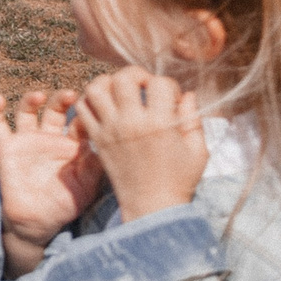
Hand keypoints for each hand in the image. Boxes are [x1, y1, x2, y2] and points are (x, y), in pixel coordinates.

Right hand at [0, 90, 103, 268]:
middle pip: (56, 111)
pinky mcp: (7, 147)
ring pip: (28, 112)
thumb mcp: (86, 187)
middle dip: (62, 100)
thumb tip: (103, 145)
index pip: (79, 122)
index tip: (93, 102)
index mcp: (71, 146)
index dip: (86, 111)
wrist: (36, 222)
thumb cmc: (64, 205)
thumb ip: (94, 167)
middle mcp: (49, 138)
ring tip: (38, 96)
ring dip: (31, 100)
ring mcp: (27, 141)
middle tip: (70, 95)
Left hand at [75, 67, 206, 221]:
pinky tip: (104, 104)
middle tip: (143, 85)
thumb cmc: (180, 180)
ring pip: (96, 87)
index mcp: (160, 124)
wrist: (152, 206)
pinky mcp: (96, 138)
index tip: (171, 97)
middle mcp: (131, 122)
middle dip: (136, 74)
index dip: (168, 85)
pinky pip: (82, 108)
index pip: (160, 84)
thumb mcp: (198, 151)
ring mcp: (109, 129)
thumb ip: (193, 119)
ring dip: (108, 82)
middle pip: (124, 78)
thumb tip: (188, 94)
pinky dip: (88, 99)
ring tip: (120, 90)